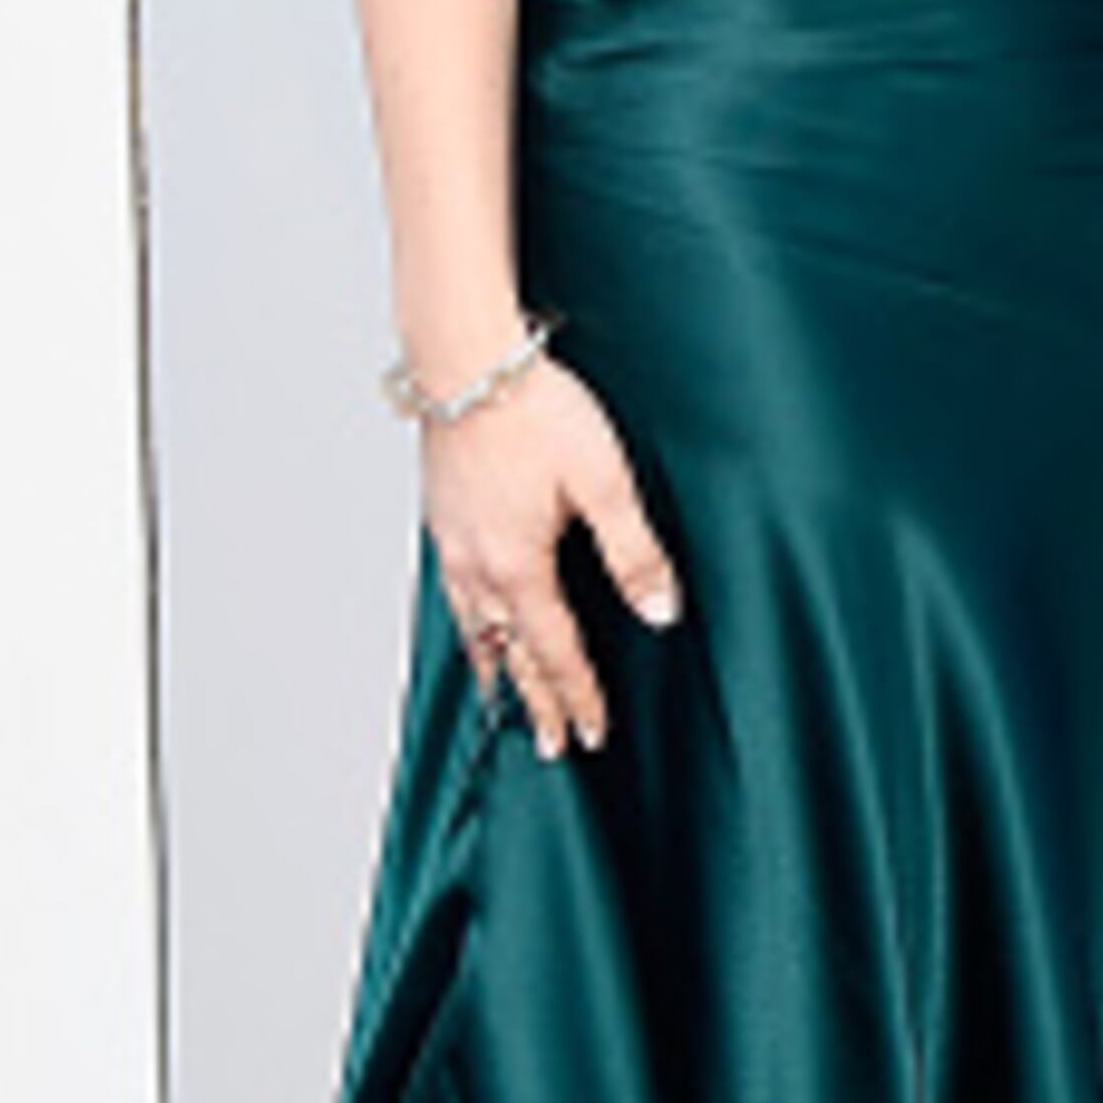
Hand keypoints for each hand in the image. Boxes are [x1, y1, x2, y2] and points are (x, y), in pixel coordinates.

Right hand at [420, 361, 681, 761]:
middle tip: (550, 743)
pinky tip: (473, 613)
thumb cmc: (535, 410)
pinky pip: (453, 589)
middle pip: (509, 652)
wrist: (467, 359)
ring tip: (502, 692)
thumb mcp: (605, 482)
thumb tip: (661, 611)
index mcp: (518, 566)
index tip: (591, 733)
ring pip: (472, 624)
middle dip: (533, 700)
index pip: (555, 652)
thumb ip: (634, 552)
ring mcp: (452, 540)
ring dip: (494, 664)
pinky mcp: (442, 513)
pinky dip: (468, 620)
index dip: (577, 696)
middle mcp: (476, 565)